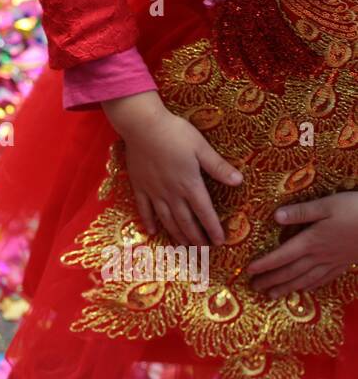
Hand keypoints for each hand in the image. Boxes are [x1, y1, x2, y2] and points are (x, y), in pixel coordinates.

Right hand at [102, 91, 242, 245]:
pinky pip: (144, 209)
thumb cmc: (175, 133)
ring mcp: (154, 192)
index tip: (220, 242)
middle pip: (185, 221)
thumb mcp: (201, 147)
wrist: (142, 127)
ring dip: (176, 234)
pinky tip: (154, 232)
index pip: (204, 212)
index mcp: (189, 184)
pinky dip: (149, 222)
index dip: (213, 228)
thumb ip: (218, 167)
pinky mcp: (140, 187)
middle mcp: (171, 193)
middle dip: (196, 237)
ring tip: (184, 246)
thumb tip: (239, 181)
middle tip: (203, 250)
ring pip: (167, 219)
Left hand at [246, 193, 357, 298]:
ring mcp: (333, 262)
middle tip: (254, 288)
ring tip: (271, 296)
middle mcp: (319, 256)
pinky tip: (305, 290)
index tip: (248, 271)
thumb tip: (276, 216)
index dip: (264, 265)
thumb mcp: (329, 204)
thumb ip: (302, 212)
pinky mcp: (345, 263)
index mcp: (311, 241)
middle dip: (270, 281)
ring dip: (286, 288)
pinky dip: (311, 286)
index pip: (281, 256)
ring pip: (305, 279)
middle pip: (289, 272)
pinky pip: (324, 279)